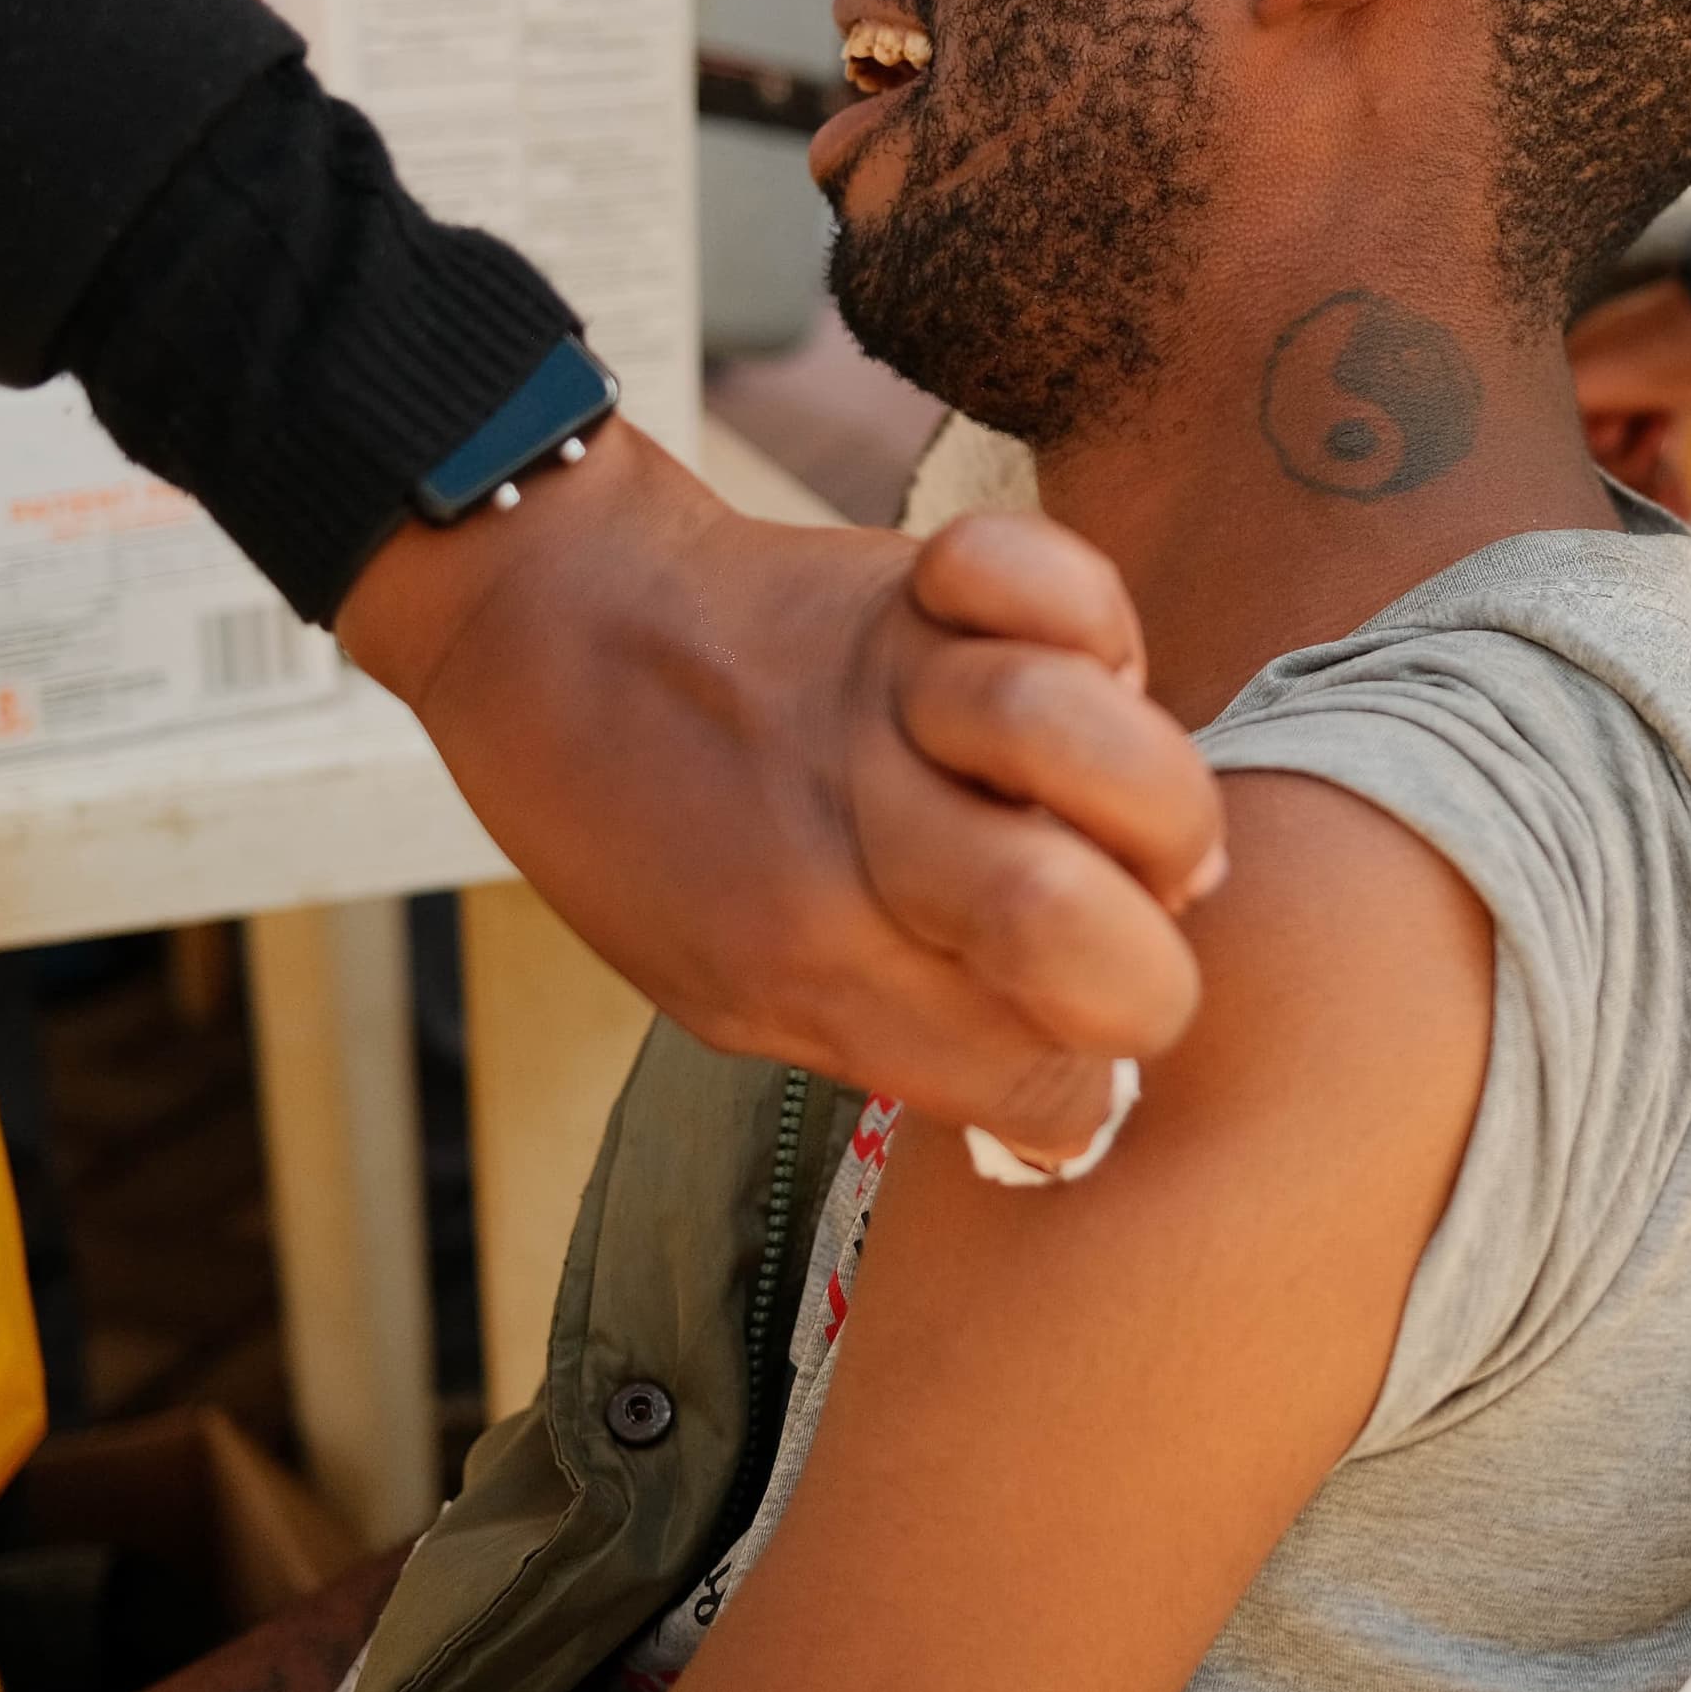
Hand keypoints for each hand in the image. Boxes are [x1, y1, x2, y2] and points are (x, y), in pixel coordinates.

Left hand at [337, 422, 1224, 1154]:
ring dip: (1148, 797)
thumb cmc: (630, 821)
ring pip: (1076, 735)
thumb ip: (887, 1042)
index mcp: (808, 965)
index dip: (1083, 1088)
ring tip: (1129, 821)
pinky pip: (1042, 576)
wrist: (543, 623)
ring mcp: (890, 698)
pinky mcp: (912, 586)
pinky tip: (1072, 661)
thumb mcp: (717, 989)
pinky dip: (1080, 608)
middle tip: (1124, 946)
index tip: (1064, 1054)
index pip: (1033, 1080)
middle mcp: (859, 835)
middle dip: (1147, 973)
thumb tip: (1062, 1116)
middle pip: (1072, 925)